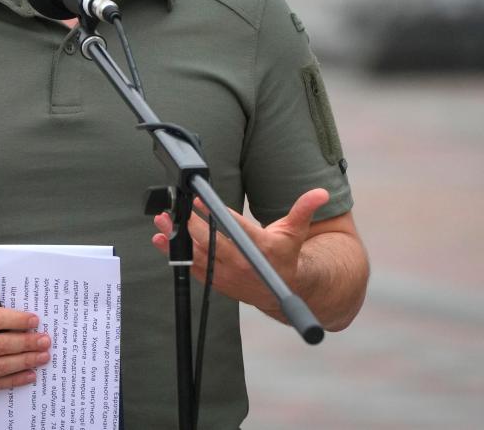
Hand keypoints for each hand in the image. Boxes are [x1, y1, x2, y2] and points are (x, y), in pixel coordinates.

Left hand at [151, 188, 329, 315]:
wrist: (281, 292)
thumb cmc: (286, 255)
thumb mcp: (295, 230)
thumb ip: (304, 209)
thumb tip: (322, 192)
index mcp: (261, 248)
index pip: (234, 228)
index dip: (215, 214)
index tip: (200, 200)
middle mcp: (242, 263)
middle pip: (210, 242)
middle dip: (189, 224)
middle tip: (175, 208)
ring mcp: (227, 274)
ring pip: (197, 255)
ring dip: (177, 238)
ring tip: (162, 221)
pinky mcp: (216, 281)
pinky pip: (192, 267)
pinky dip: (175, 254)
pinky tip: (161, 240)